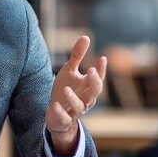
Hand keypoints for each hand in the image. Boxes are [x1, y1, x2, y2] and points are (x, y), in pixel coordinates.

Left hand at [45, 36, 106, 155]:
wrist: (56, 113)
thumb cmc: (66, 89)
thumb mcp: (70, 71)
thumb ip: (78, 56)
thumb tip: (86, 37)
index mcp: (88, 87)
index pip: (98, 78)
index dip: (101, 70)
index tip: (102, 58)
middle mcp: (85, 99)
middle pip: (95, 92)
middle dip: (94, 82)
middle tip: (90, 70)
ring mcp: (75, 110)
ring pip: (80, 106)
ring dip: (74, 98)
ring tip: (66, 88)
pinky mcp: (64, 119)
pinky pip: (64, 118)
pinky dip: (60, 112)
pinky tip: (55, 105)